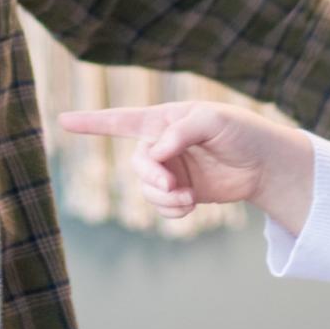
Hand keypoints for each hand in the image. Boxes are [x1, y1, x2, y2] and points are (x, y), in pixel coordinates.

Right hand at [59, 101, 314, 231]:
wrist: (266, 164)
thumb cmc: (242, 131)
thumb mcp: (214, 119)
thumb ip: (181, 130)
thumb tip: (157, 151)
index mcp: (165, 119)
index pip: (121, 120)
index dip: (91, 122)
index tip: (63, 119)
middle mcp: (163, 145)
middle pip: (137, 163)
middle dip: (151, 177)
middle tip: (173, 185)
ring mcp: (171, 170)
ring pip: (146, 189)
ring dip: (163, 197)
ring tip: (187, 198)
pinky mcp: (182, 192)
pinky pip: (162, 206)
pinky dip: (171, 209)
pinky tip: (189, 205)